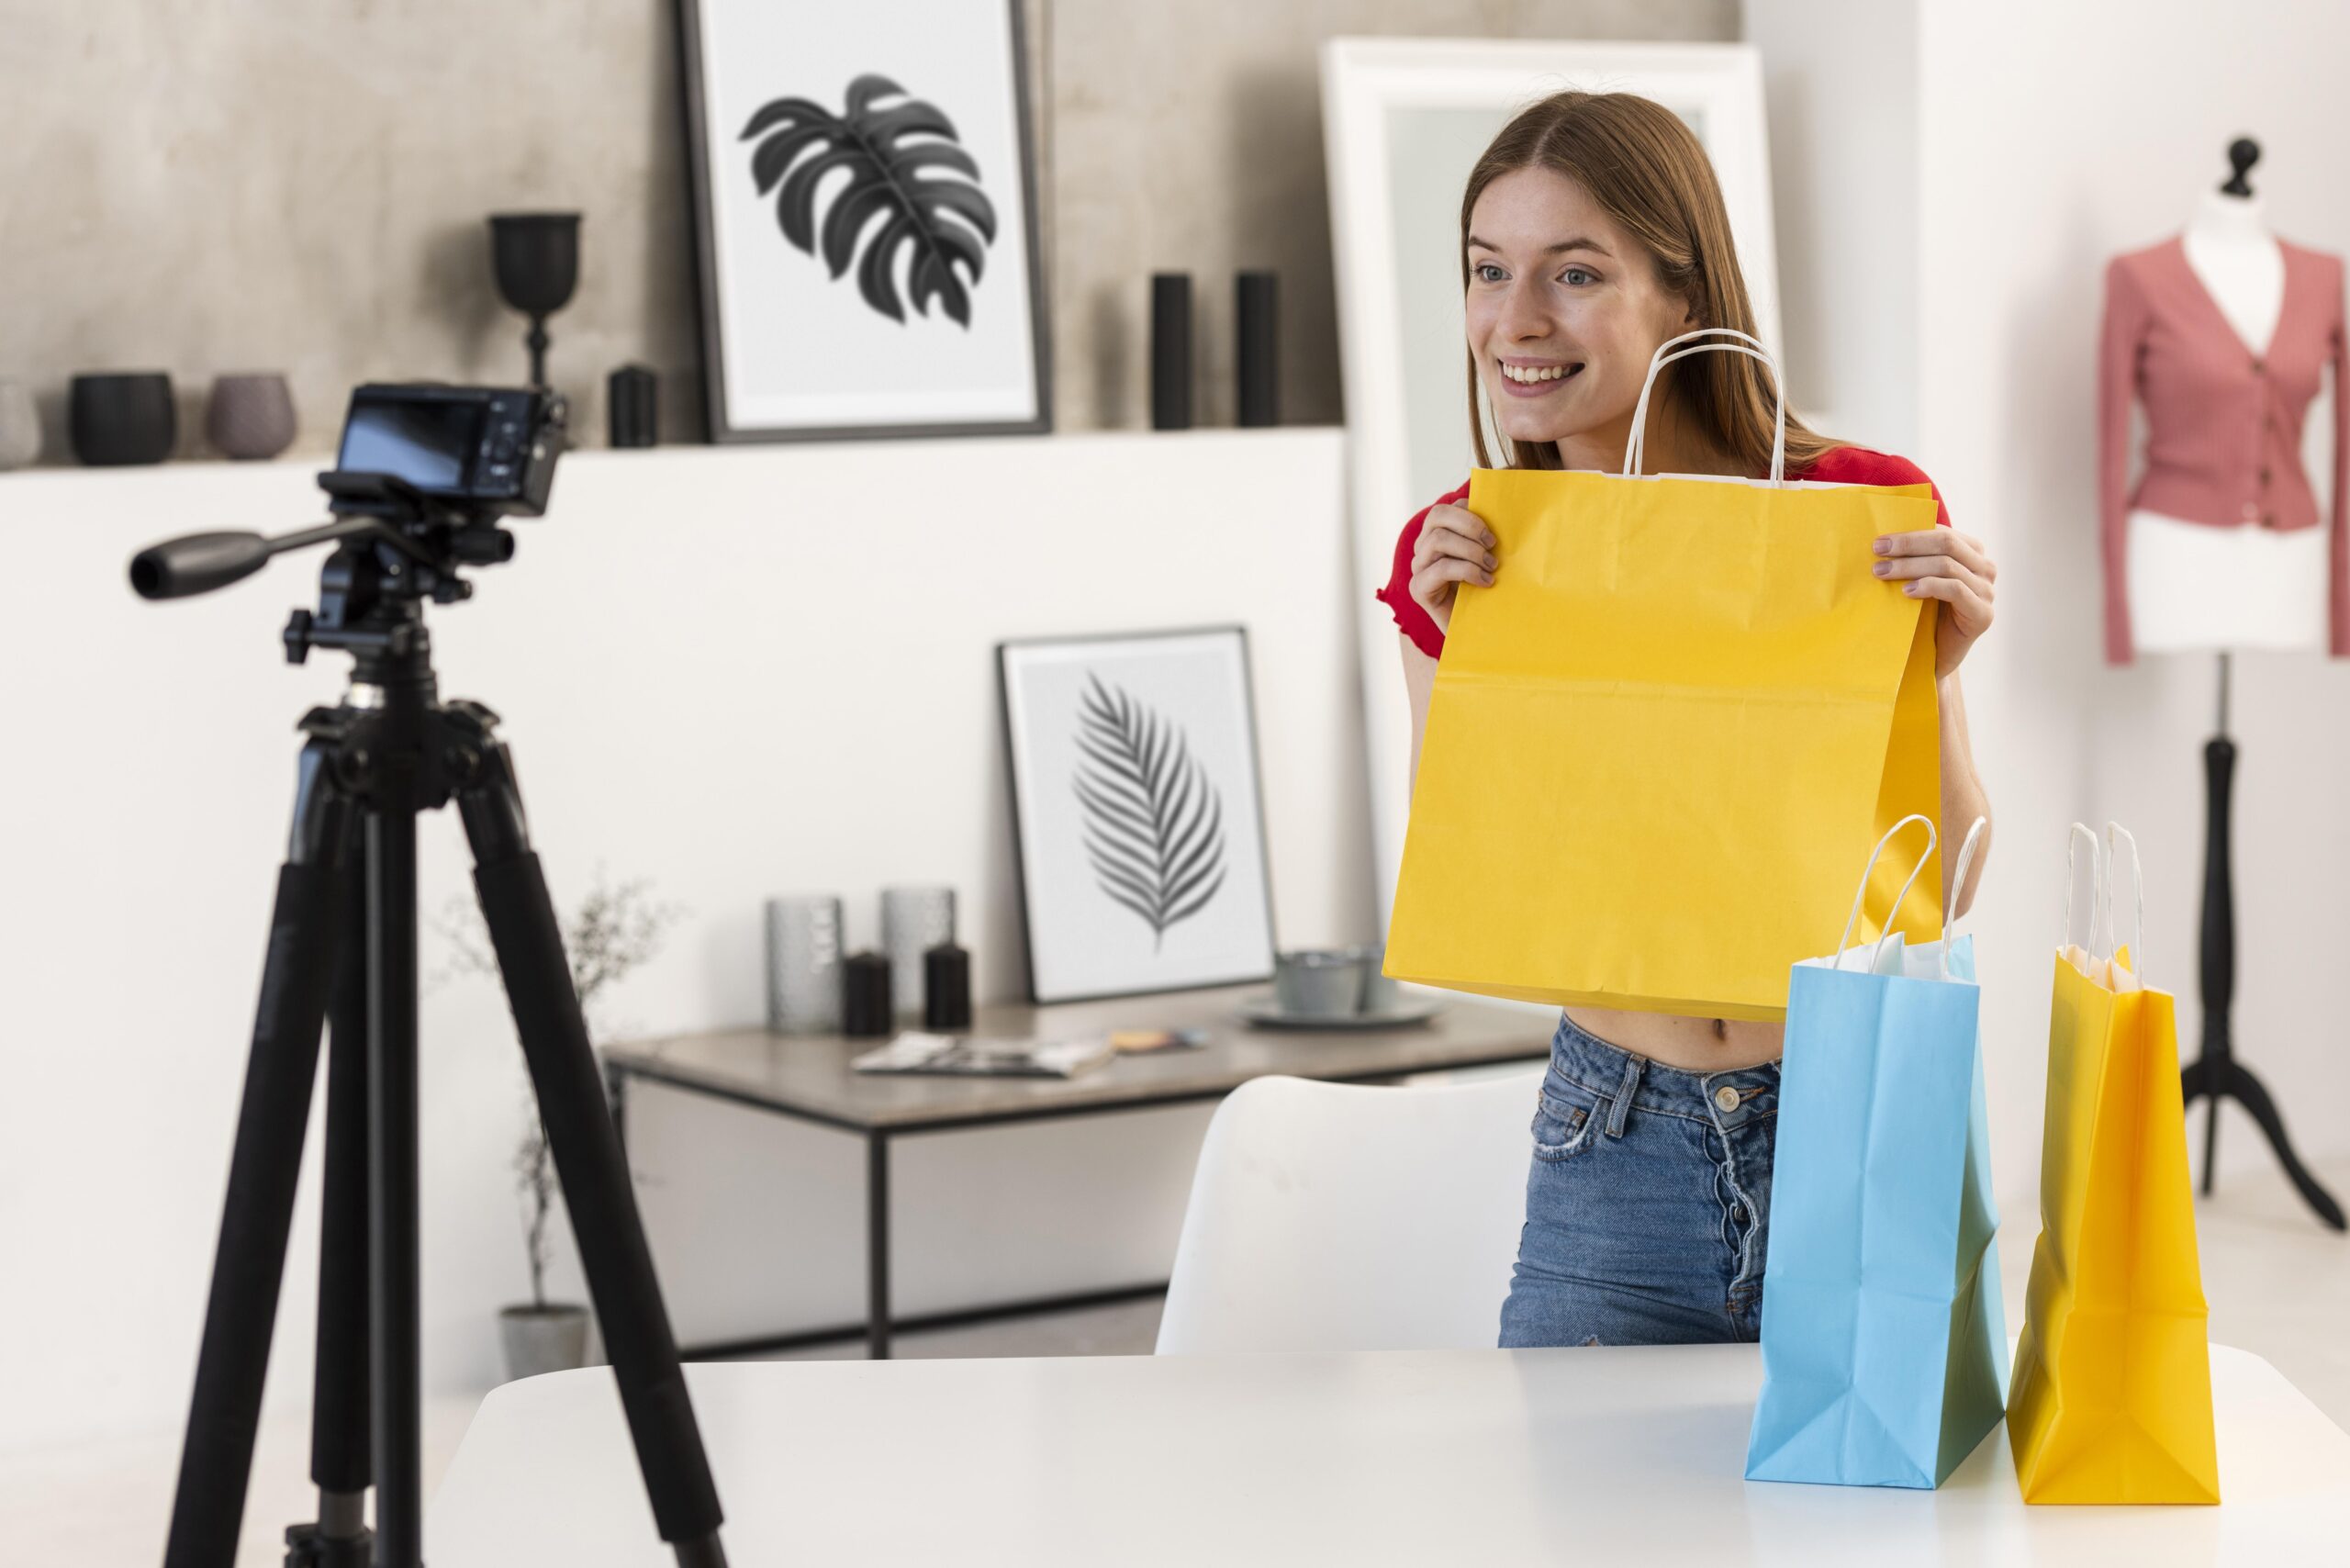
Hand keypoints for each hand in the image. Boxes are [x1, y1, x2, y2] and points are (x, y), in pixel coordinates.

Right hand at [1409, 503, 1496, 635]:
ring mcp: (1418, 568)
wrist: (1473, 632)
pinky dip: (1467, 571)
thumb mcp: (1486, 558)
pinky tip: (1485, 581)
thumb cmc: (1483, 591)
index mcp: (1436, 535)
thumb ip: (1485, 538)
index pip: (1446, 508)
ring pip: (1438, 540)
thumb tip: (1506, 514)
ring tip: (1492, 566)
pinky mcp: (1419, 588)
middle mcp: (1422, 548)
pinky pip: (1441, 568)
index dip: (1469, 512)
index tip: (1493, 529)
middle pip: (1437, 516)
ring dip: (1471, 550)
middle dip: (1470, 525)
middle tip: (1493, 544)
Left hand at [1873, 528, 1995, 677]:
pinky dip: (1929, 586)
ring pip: (1947, 565)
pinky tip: (1907, 591)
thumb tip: (1882, 538)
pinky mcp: (1982, 614)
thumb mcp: (1919, 579)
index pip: (1943, 532)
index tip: (1879, 541)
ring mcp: (1987, 591)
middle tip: (1878, 551)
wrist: (1933, 657)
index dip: (1911, 533)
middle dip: (1908, 545)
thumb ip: (1914, 558)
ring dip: (1910, 566)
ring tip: (1882, 573)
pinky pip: (1956, 590)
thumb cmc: (1922, 614)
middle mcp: (1985, 568)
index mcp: (1972, 553)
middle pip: (1946, 543)